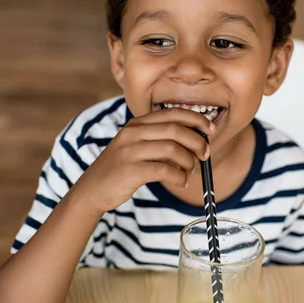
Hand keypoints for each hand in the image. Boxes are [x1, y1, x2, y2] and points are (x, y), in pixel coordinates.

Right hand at [77, 107, 214, 213]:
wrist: (92, 189)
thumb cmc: (121, 169)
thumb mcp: (136, 147)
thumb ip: (159, 140)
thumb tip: (196, 142)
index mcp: (137, 123)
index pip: (173, 113)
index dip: (196, 119)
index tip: (211, 129)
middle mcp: (133, 133)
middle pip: (176, 130)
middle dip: (197, 142)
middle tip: (205, 155)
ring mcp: (130, 150)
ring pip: (173, 149)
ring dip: (189, 162)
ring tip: (190, 172)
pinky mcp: (130, 170)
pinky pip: (165, 170)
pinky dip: (179, 177)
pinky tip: (181, 182)